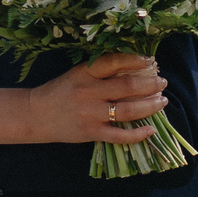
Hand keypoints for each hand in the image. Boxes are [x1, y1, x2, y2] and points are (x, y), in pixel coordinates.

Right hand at [31, 53, 167, 144]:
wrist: (35, 115)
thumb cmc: (59, 91)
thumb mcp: (76, 74)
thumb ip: (100, 71)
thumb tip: (133, 68)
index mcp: (85, 73)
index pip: (115, 62)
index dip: (136, 60)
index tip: (150, 60)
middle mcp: (89, 92)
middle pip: (127, 86)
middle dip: (151, 84)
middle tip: (162, 83)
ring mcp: (91, 114)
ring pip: (129, 110)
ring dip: (150, 106)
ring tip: (162, 101)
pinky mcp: (91, 133)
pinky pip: (120, 136)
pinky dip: (138, 134)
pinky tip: (150, 129)